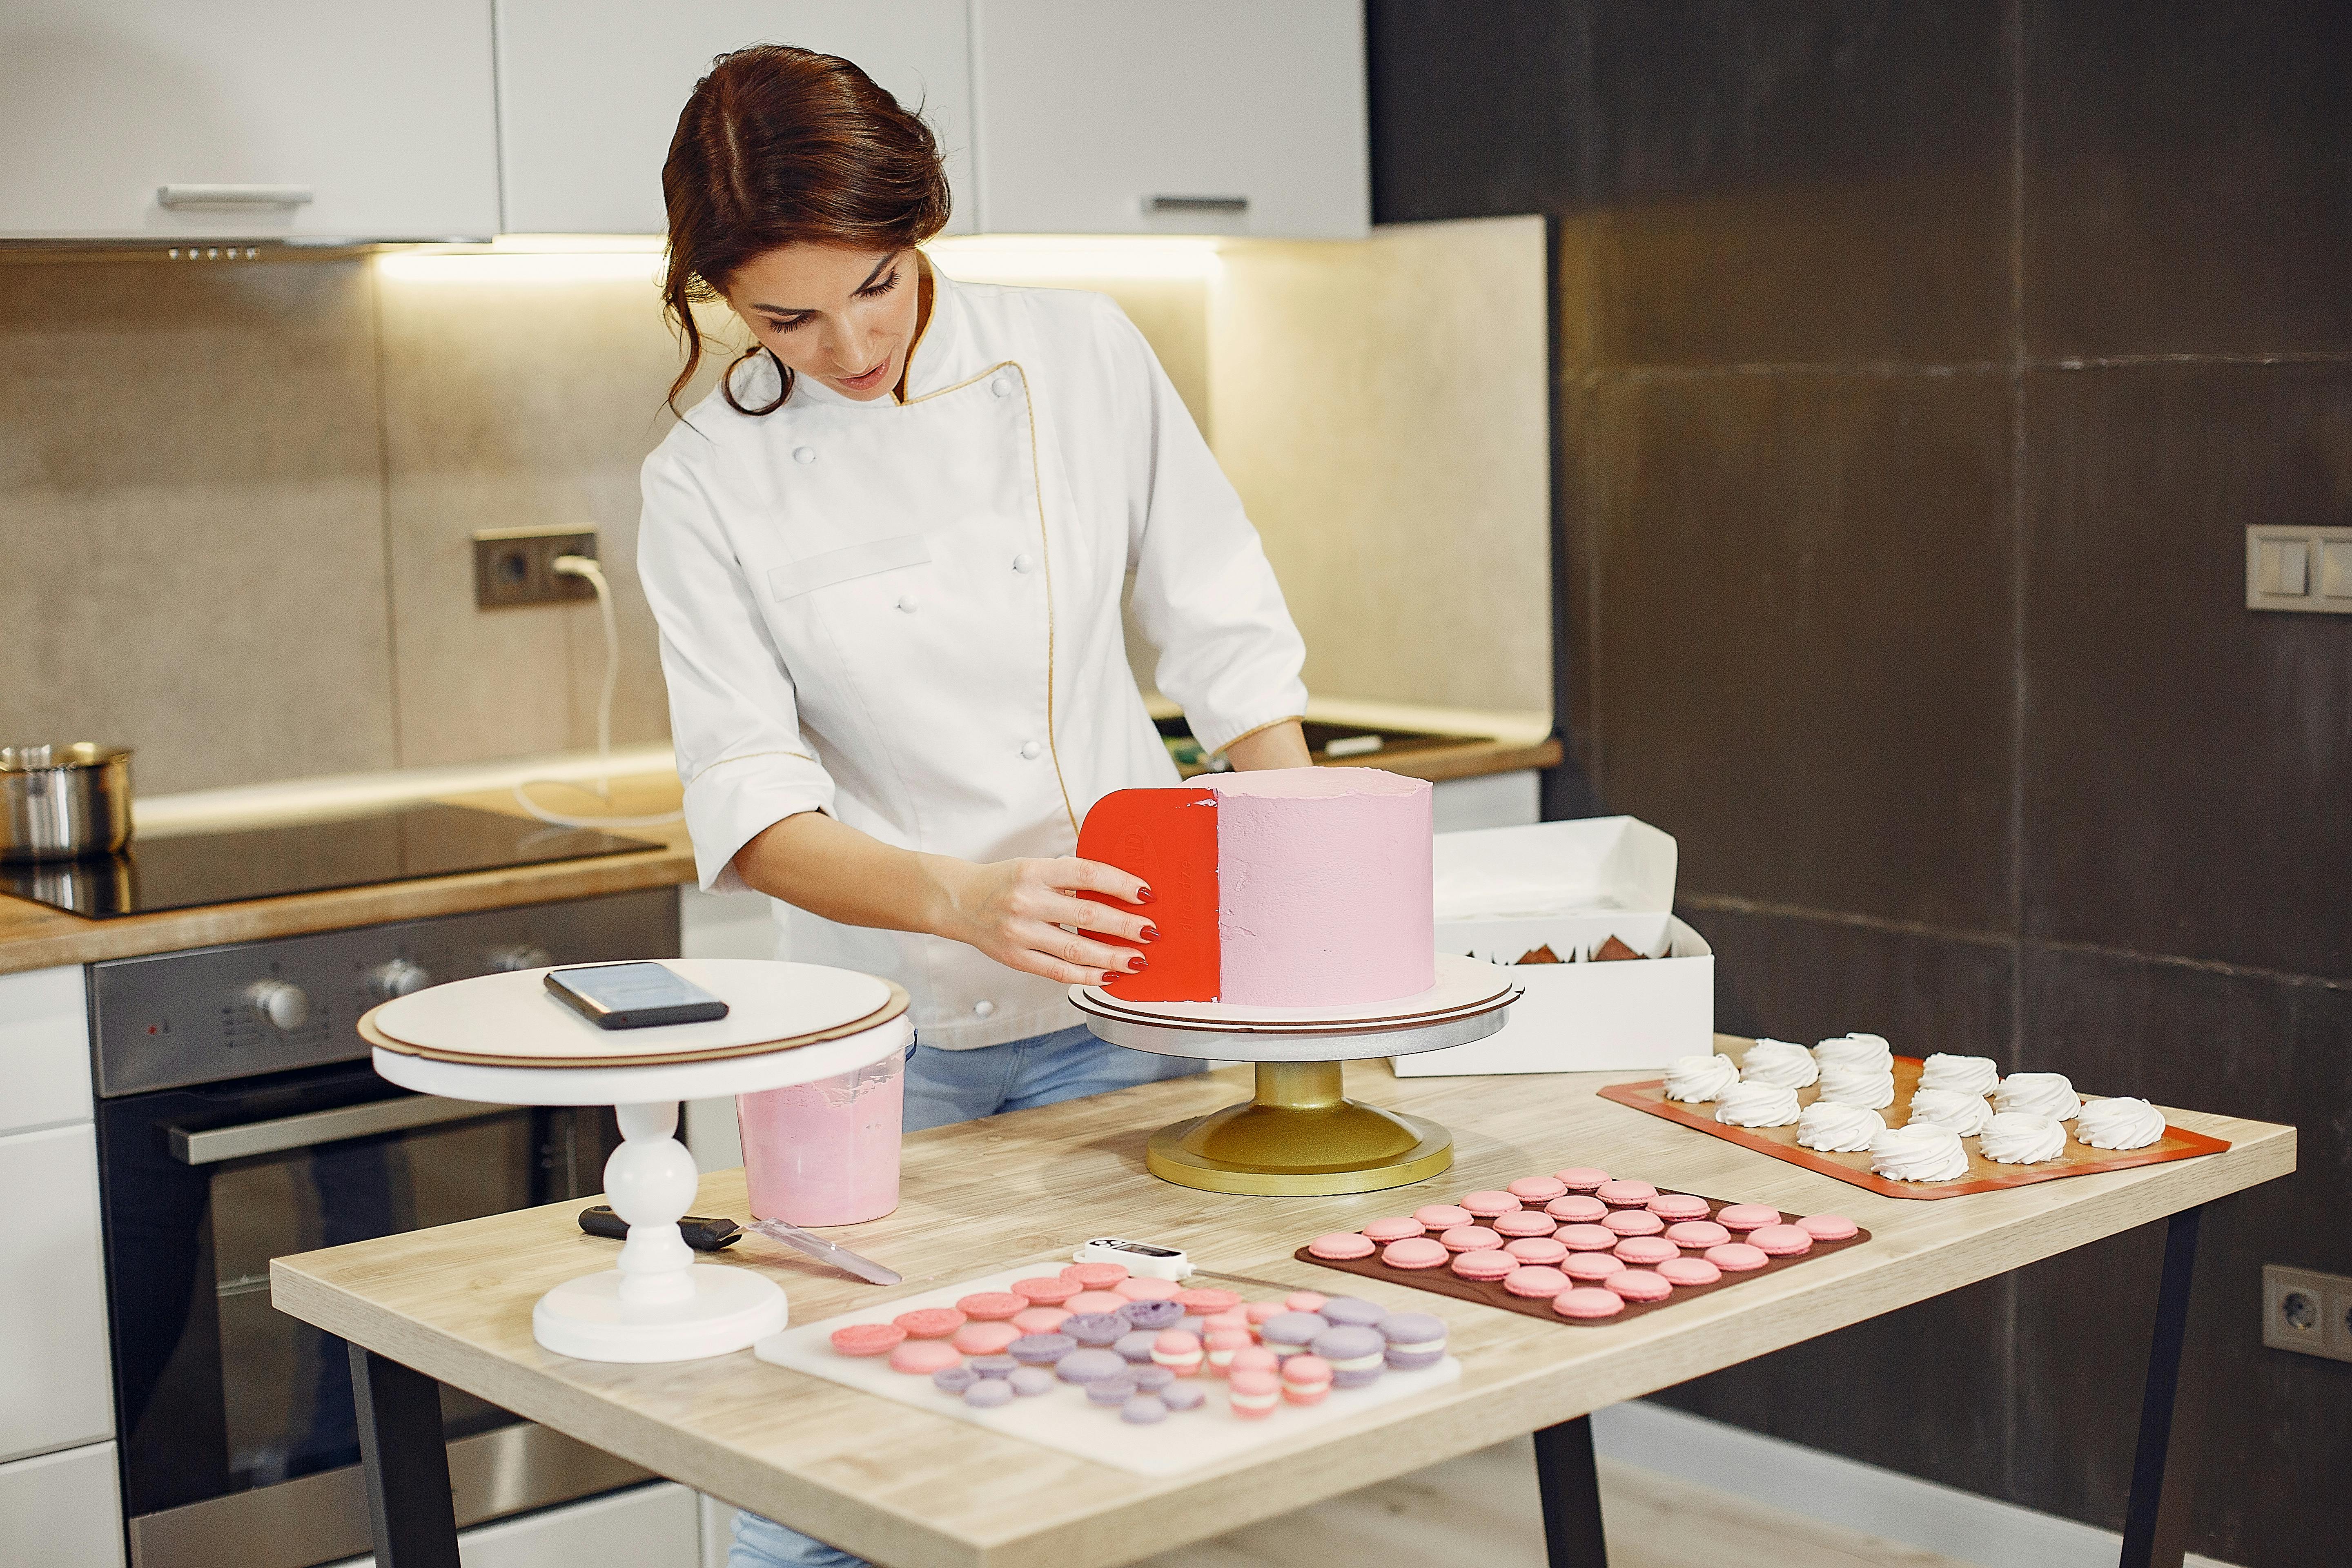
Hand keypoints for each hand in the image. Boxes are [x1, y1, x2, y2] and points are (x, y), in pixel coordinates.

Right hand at [929, 856, 1155, 985]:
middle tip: (1150, 931)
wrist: (959, 901)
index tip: (1146, 894)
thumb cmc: (1005, 882)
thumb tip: (1118, 888)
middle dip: (1125, 926)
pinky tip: (1108, 975)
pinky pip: (1058, 971)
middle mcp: (1026, 901)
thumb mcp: (1035, 867)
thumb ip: (1069, 877)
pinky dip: (1087, 975)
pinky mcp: (1016, 958)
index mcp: (1034, 871)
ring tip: (1137, 959)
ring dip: (1113, 957)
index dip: (1120, 884)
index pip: (1087, 874)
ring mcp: (1020, 933)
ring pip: (1076, 949)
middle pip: (1086, 914)